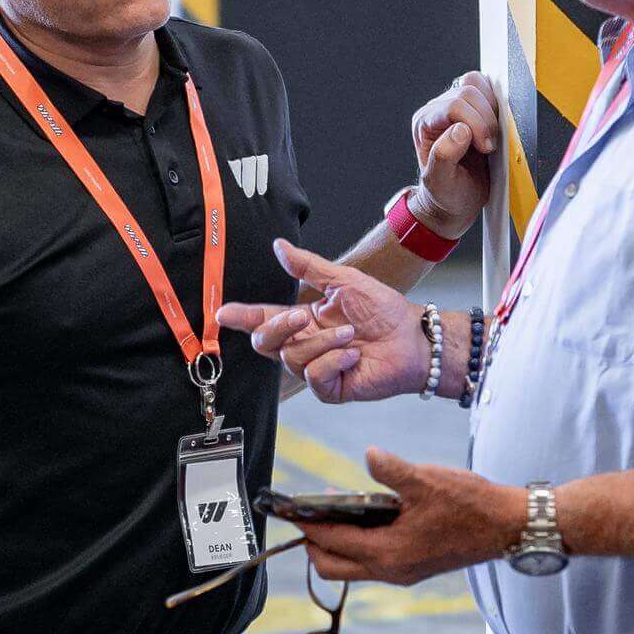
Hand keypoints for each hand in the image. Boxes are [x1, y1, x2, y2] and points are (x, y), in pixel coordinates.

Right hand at [217, 240, 427, 404]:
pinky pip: (314, 376)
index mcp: (303, 319)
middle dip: (277, 328)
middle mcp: (304, 344)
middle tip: (302, 316)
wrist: (411, 337)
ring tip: (350, 334)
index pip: (263, 318)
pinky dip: (334, 361)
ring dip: (323, 343)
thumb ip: (308, 268)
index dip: (242, 316)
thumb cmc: (383, 309)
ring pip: (292, 358)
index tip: (222, 313)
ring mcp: (316, 368)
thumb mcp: (343, 281)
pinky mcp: (330, 388)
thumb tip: (279, 246)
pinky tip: (353, 356)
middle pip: (265, 342)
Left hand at [299, 449, 522, 585]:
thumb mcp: (426, 479)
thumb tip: (368, 455)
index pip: (331, 544)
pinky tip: (364, 515)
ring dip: (335, 543)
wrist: (509, 526)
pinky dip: (357, 543)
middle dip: (313, 542)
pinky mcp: (412, 567)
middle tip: (307, 512)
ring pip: (350, 567)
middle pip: (331, 567)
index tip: (288, 509)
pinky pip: (370, 562)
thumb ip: (390, 470)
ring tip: (333, 510)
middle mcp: (391, 570)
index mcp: (389, 553)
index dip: (306, 525)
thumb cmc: (471, 504)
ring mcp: (402, 572)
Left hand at [408, 71, 500, 232]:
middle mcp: (438, 110)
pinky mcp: (475, 108)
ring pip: (478, 85)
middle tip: (489, 147)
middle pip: (468, 92)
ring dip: (492, 111)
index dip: (476, 124)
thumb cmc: (445, 194)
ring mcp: (457, 107)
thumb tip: (460, 130)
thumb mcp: (440, 183)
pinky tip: (496, 129)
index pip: (454, 106)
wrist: (455, 201)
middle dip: (486, 120)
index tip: (486, 148)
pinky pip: (489, 91)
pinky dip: (498, 105)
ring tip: (491, 138)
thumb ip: (444, 156)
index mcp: (425, 123)